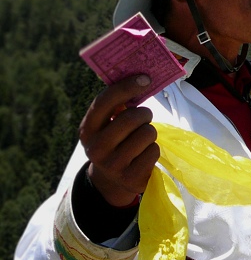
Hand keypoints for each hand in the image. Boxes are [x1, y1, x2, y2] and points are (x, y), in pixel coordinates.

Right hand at [79, 74, 159, 206]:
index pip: (105, 102)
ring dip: (150, 132)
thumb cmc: (114, 142)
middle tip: (144, 117)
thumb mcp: (106, 126)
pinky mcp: (131, 177)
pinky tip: (143, 156)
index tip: (145, 79)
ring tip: (142, 139)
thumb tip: (140, 79)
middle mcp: (96, 147)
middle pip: (131, 117)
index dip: (126, 87)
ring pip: (147, 133)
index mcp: (88, 129)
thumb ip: (117, 106)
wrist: (111, 181)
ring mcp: (113, 164)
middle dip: (144, 114)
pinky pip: (154, 151)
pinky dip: (153, 150)